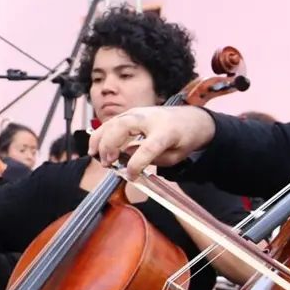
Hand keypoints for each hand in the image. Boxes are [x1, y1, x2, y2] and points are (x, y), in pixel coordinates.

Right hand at [88, 106, 216, 177]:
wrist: (193, 119)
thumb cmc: (185, 138)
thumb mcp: (176, 155)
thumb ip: (154, 160)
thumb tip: (128, 162)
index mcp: (166, 132)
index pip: (147, 148)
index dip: (136, 164)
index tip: (130, 176)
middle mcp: (150, 119)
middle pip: (122, 127)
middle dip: (109, 145)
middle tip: (107, 163)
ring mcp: (139, 113)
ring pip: (113, 122)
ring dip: (100, 140)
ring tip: (96, 156)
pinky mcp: (132, 113)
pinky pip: (112, 122)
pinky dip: (101, 134)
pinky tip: (96, 147)